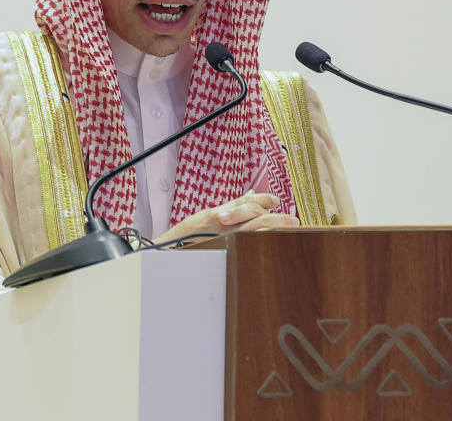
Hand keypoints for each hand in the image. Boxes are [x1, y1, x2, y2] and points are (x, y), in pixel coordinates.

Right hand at [153, 191, 299, 244]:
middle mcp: (218, 221)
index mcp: (214, 214)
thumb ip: (224, 209)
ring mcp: (220, 236)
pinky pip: (247, 243)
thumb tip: (248, 194)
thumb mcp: (199, 221)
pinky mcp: (220, 249)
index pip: (243, 201)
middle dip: (276, 215)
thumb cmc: (177, 242)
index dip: (262, 198)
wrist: (158, 257)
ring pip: (254, 226)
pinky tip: (274, 241)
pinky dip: (262, 239)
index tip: (276, 200)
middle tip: (293, 220)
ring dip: (275, 225)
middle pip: (253, 212)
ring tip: (291, 228)